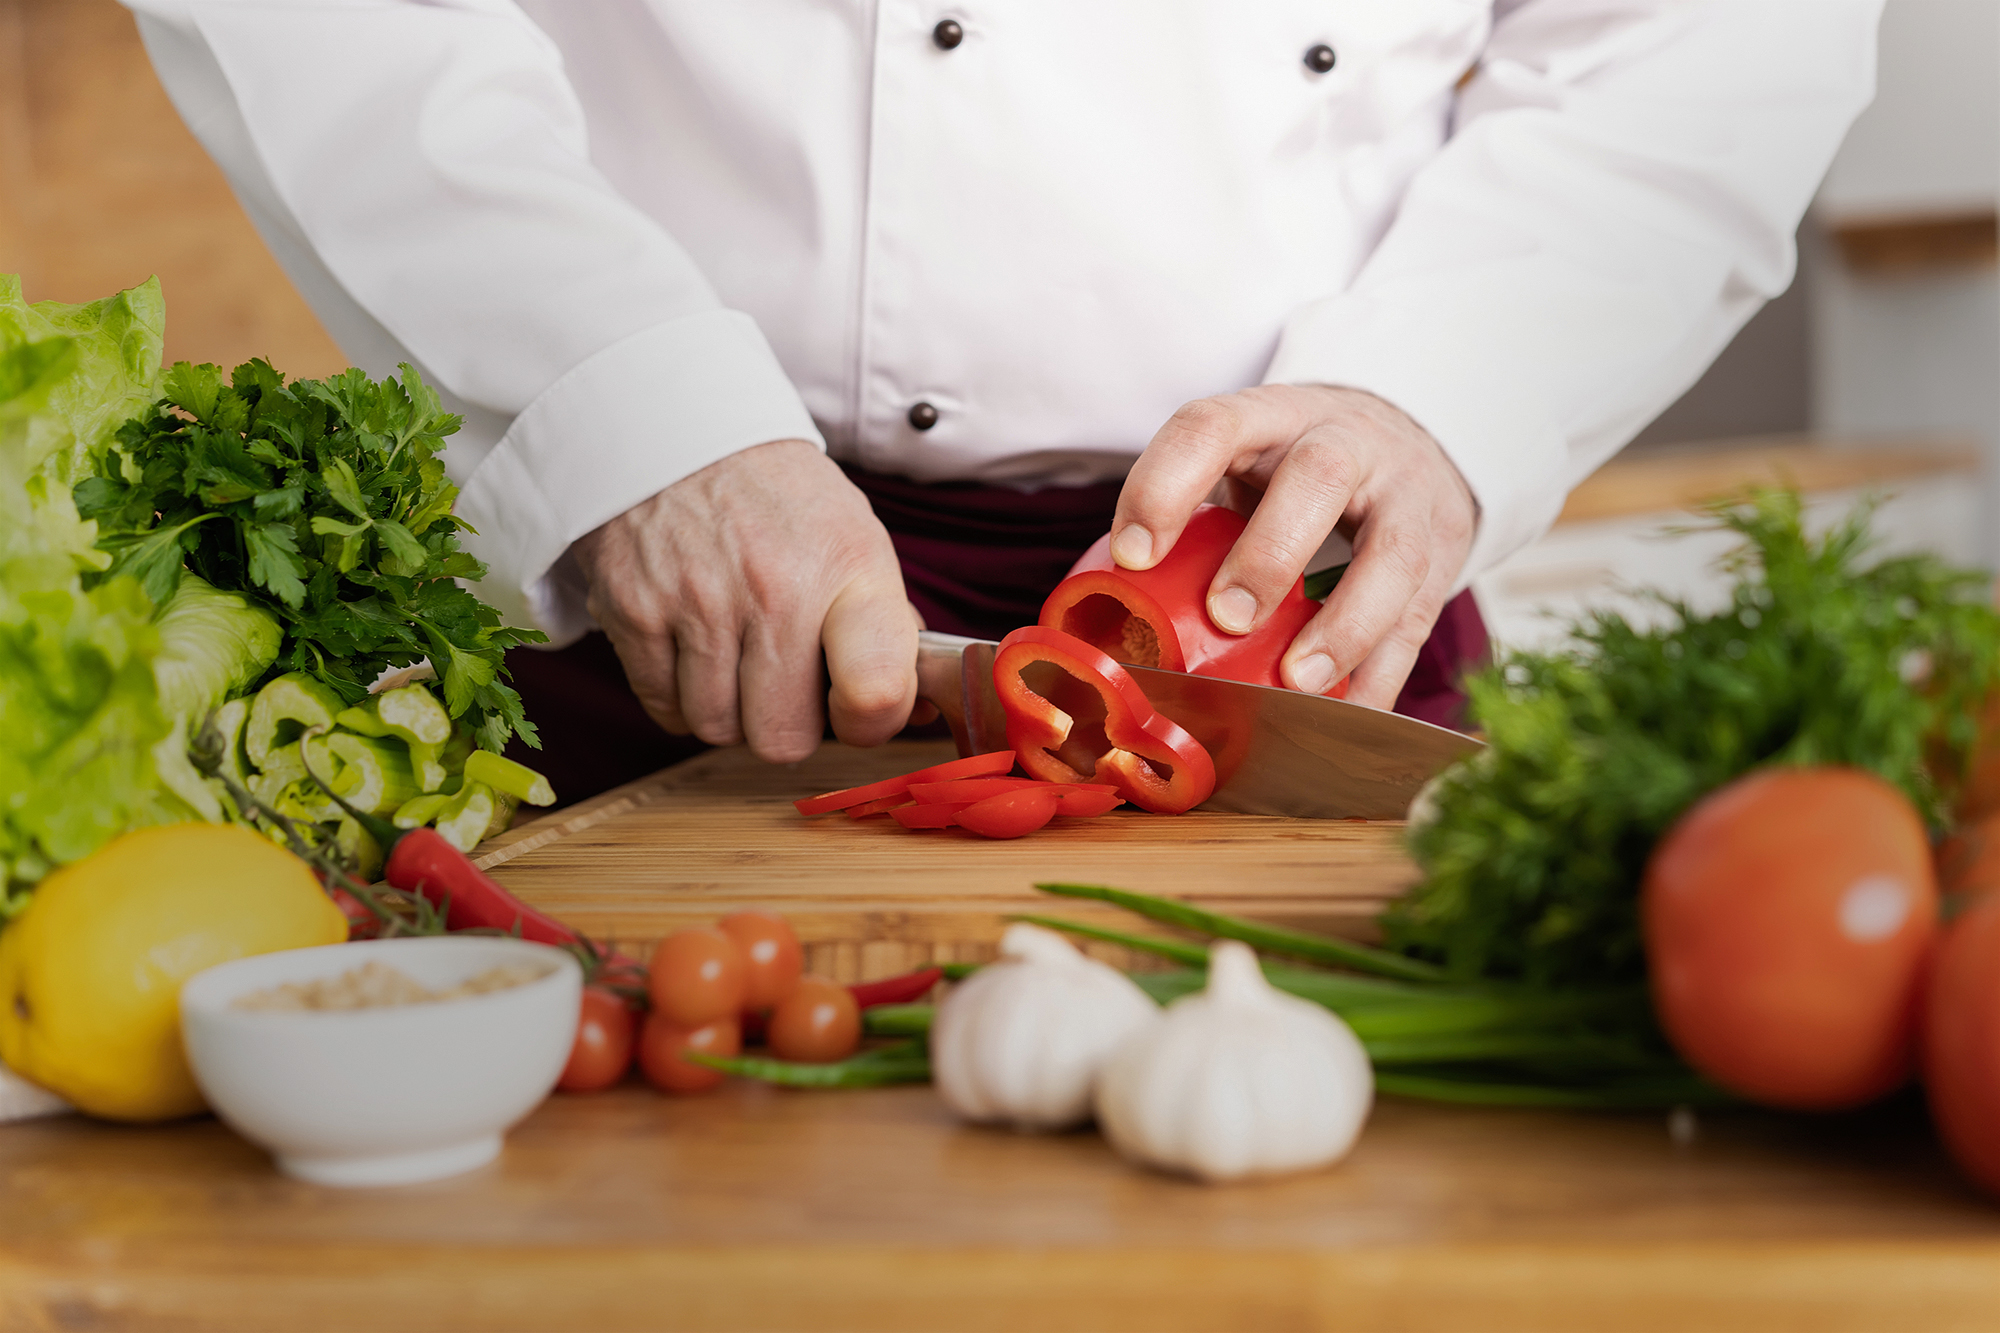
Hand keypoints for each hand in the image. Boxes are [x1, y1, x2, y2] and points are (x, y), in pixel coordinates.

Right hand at [570, 440, 919, 761]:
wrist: (677, 427)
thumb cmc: (779, 499)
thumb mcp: (854, 537)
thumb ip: (884, 625)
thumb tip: (914, 710)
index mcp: (846, 567)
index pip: (874, 694)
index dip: (869, 723)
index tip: (854, 707)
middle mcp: (774, 588)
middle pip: (783, 739)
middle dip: (785, 722)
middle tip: (782, 679)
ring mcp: (698, 602)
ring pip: (718, 729)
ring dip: (728, 708)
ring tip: (733, 652)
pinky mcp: (634, 611)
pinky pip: (665, 709)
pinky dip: (680, 695)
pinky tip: (692, 648)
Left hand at [1112, 386, 1475, 708]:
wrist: (1407, 441)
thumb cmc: (1290, 472)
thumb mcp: (1242, 462)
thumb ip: (1189, 519)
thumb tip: (1108, 617)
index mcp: (1271, 417)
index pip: (1212, 426)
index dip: (1166, 485)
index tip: (1133, 555)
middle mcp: (1346, 442)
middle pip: (1319, 476)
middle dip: (1271, 552)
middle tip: (1226, 618)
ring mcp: (1404, 496)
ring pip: (1391, 554)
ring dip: (1343, 626)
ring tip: (1296, 682)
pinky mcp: (1442, 552)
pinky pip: (1420, 618)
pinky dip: (1381, 675)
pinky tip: (1346, 717)